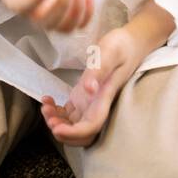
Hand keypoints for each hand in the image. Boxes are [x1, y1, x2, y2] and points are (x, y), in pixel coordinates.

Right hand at [0, 0, 93, 32]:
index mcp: (16, 3)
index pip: (25, 6)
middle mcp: (33, 16)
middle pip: (49, 21)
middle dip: (62, 4)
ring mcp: (49, 18)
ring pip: (65, 27)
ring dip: (77, 11)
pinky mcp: (63, 16)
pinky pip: (77, 24)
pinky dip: (87, 15)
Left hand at [40, 27, 142, 147]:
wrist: (132, 43)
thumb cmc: (121, 46)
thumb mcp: (109, 53)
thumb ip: (98, 70)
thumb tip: (88, 89)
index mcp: (104, 98)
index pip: (91, 126)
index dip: (74, 133)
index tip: (56, 128)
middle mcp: (98, 105)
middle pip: (82, 134)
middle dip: (64, 133)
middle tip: (49, 118)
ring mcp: (91, 103)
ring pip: (74, 125)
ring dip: (58, 123)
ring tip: (45, 108)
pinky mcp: (85, 98)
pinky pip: (70, 114)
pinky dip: (57, 113)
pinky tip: (48, 101)